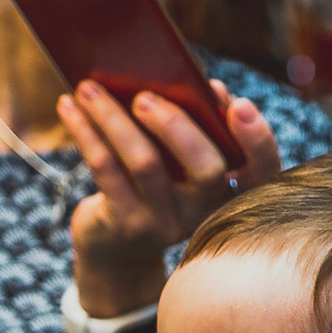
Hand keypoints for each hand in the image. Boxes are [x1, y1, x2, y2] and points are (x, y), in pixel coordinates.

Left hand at [59, 77, 284, 314]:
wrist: (116, 246)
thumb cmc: (153, 184)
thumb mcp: (177, 159)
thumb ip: (196, 123)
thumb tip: (207, 86)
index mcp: (228, 190)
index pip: (262, 172)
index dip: (258, 141)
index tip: (239, 104)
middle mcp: (205, 211)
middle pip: (207, 168)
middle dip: (177, 124)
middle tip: (143, 97)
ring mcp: (166, 223)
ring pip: (146, 164)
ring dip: (114, 118)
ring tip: (89, 89)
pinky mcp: (127, 226)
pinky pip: (107, 171)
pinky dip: (86, 133)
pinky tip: (69, 107)